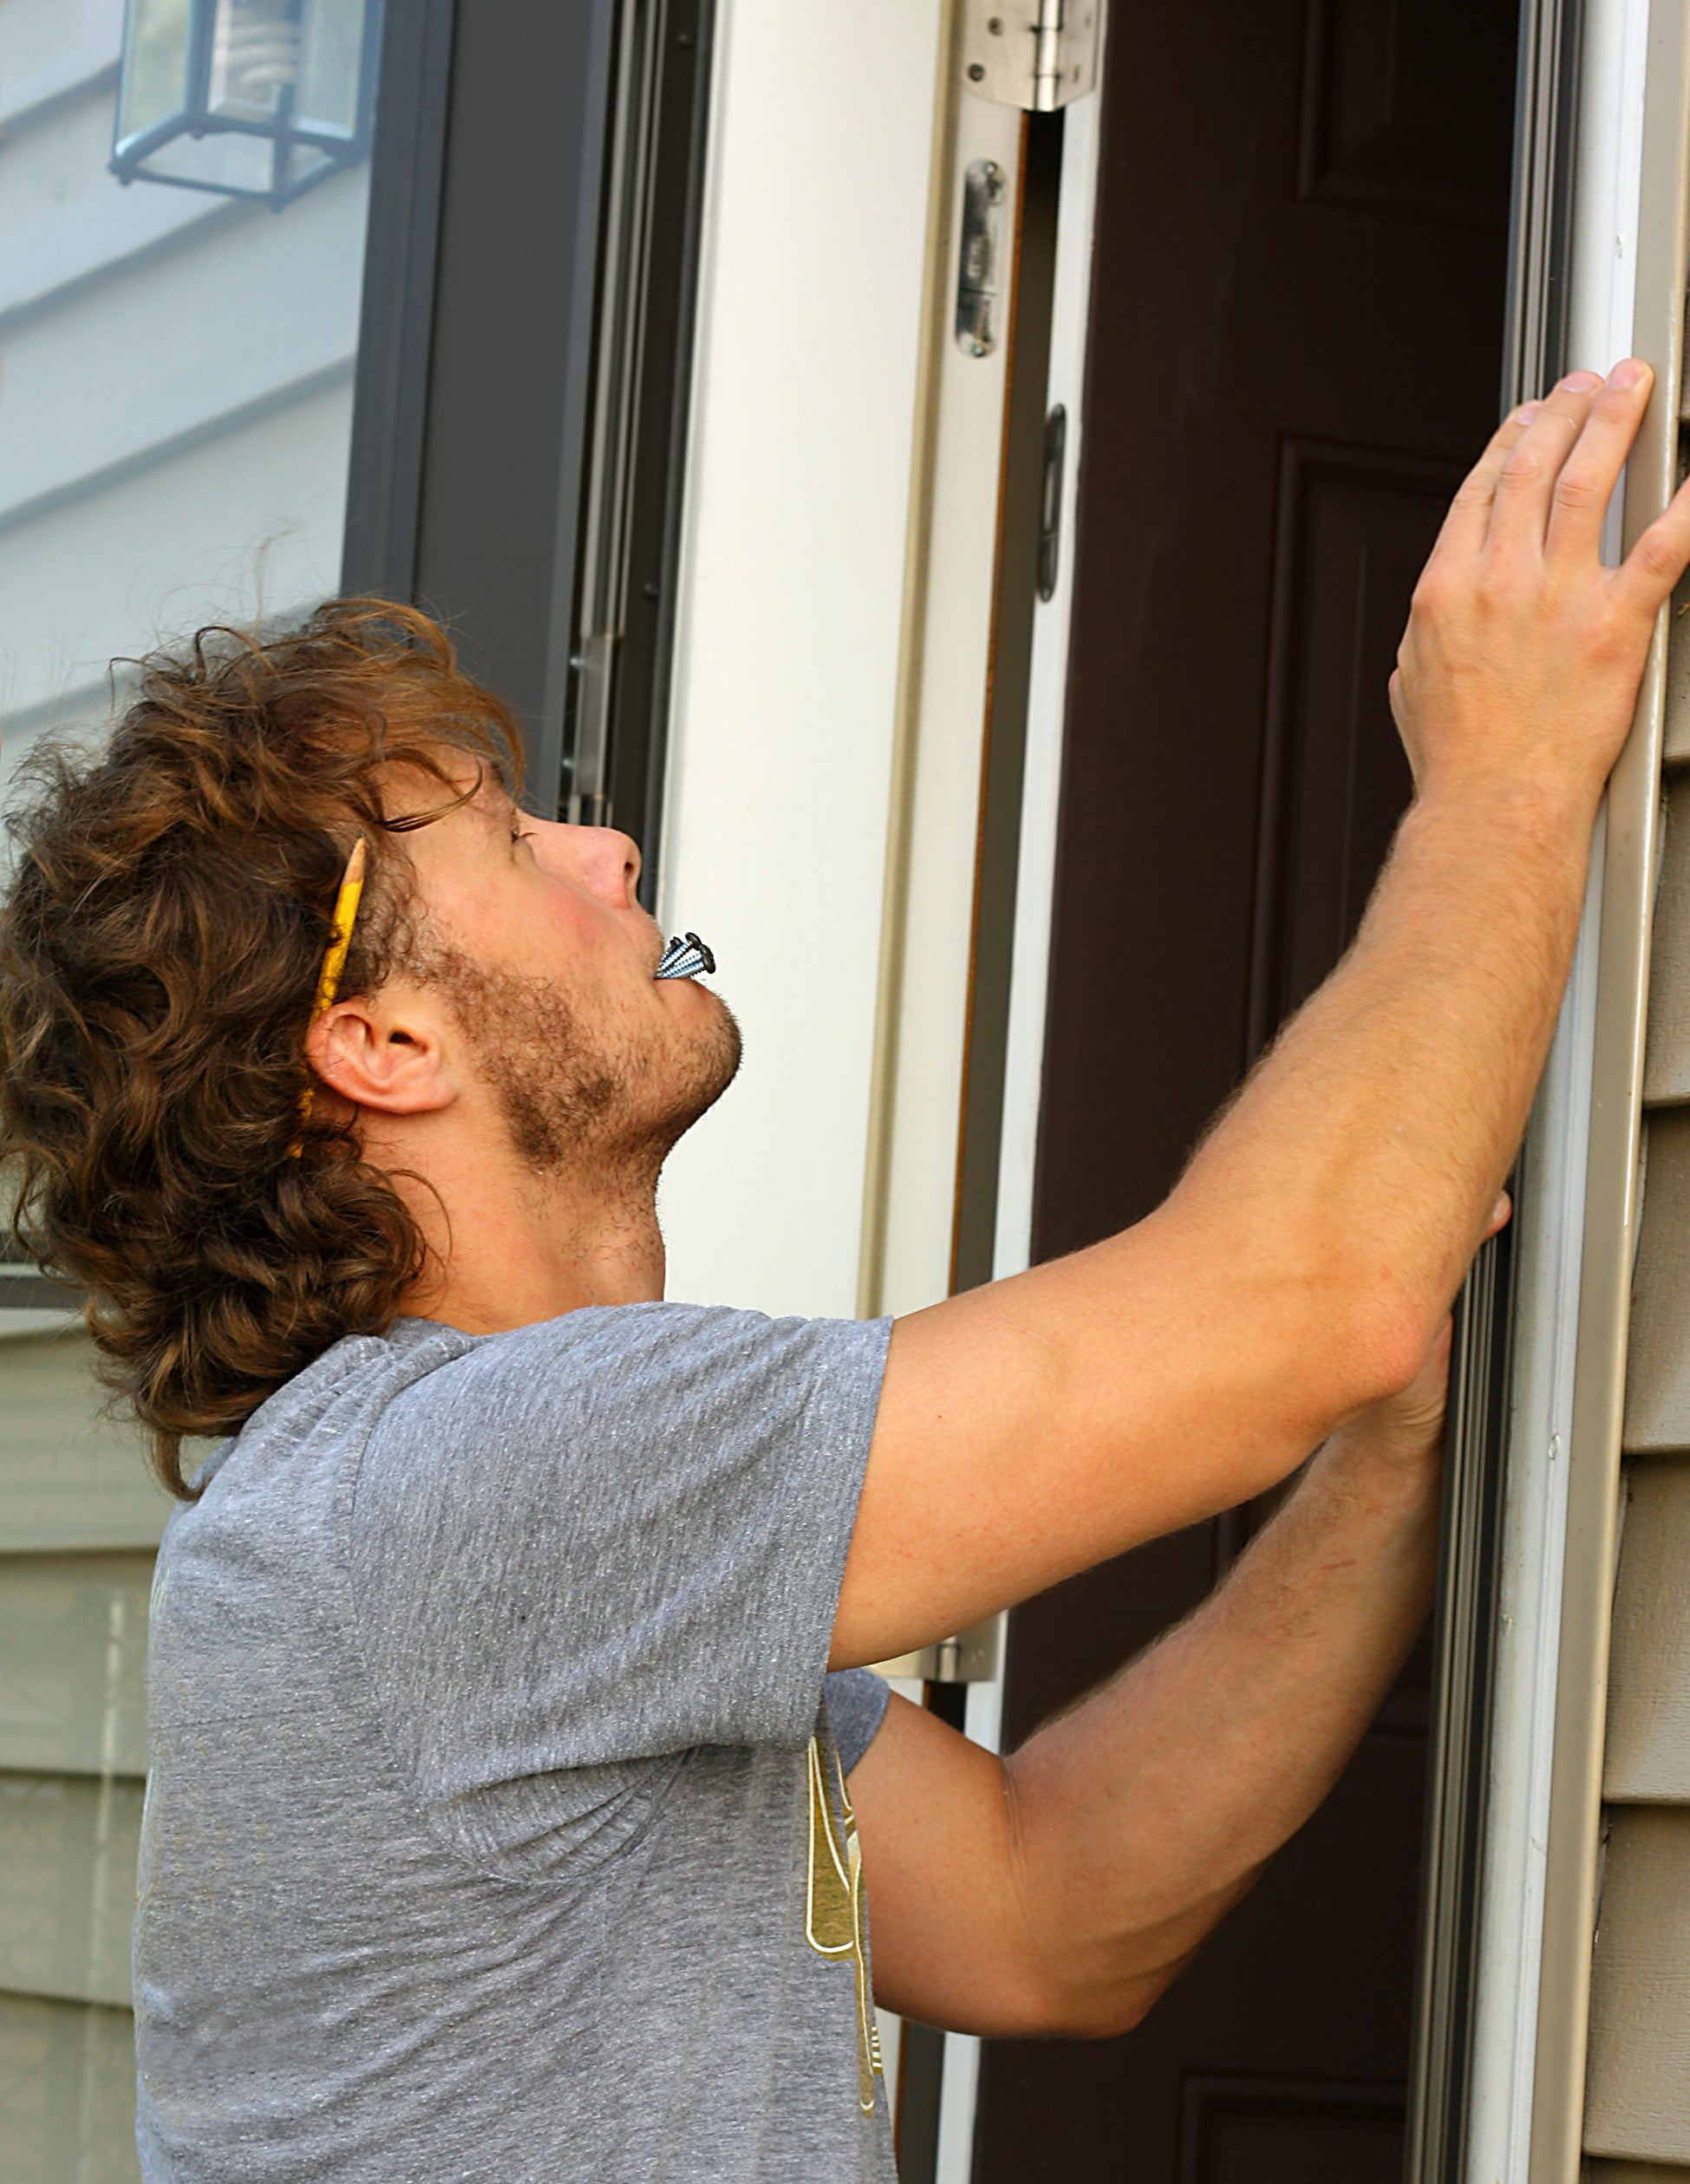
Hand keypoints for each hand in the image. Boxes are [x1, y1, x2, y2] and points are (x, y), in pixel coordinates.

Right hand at [1392, 362, 1689, 816]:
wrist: (1494, 802)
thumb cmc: (1457, 761)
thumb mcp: (1411, 689)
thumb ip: (1422, 643)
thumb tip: (1426, 635)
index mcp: (1446, 588)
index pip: (1481, 490)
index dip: (1508, 441)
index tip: (1528, 417)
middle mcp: (1501, 580)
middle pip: (1535, 468)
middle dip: (1565, 411)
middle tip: (1587, 383)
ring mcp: (1559, 597)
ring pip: (1590, 483)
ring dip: (1613, 423)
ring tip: (1632, 389)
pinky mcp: (1615, 624)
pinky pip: (1664, 548)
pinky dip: (1688, 505)